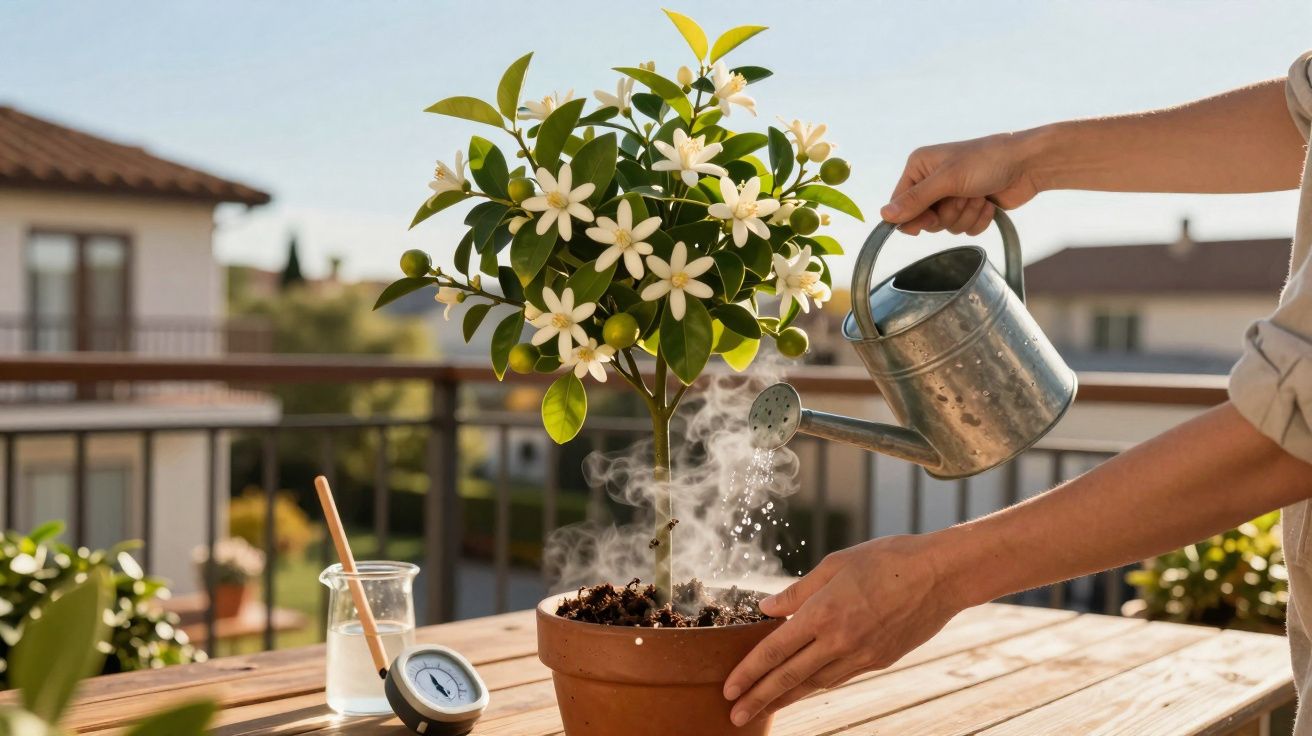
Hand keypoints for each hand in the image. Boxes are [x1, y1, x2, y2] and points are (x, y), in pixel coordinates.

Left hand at [723, 535, 965, 726]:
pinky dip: (816, 684)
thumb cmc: (886, 560)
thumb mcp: (835, 564)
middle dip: (759, 699)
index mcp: (823, 613)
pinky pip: (839, 676)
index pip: (775, 650)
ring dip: (785, 698)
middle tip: (735, 716)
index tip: (729, 689)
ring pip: (814, 683)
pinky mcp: (878, 660)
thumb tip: (766, 607)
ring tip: (763, 708)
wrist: (939, 576)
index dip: (749, 672)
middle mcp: (839, 640)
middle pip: (789, 676)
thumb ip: (797, 591)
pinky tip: (803, 688)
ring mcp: (861, 655)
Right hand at [880, 131, 1044, 234]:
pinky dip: (978, 220)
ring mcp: (952, 196)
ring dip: (966, 216)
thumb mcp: (947, 180)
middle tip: (962, 198)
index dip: (914, 218)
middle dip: (948, 214)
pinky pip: (965, 230)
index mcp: (919, 168)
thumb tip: (884, 216)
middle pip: (924, 220)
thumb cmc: (987, 161)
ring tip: (979, 196)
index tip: (930, 219)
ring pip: (946, 227)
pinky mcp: (970, 208)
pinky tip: (988, 203)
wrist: (1028, 164)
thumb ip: (915, 200)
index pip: (900, 205)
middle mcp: (932, 182)